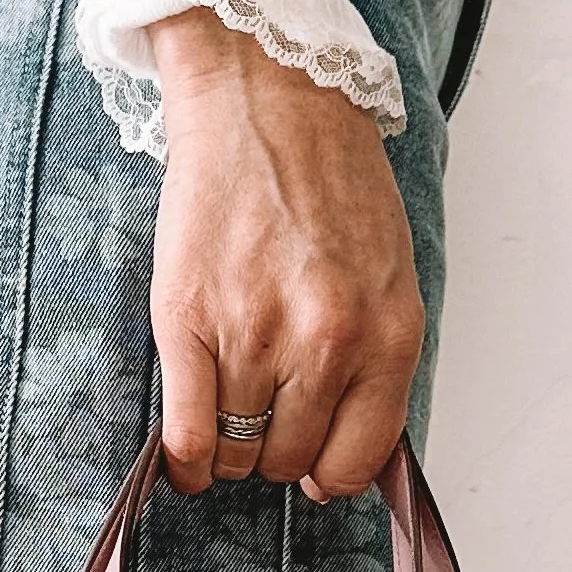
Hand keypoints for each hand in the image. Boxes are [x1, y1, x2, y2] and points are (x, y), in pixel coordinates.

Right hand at [148, 5, 424, 501]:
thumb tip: (343, 449)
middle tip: (262, 417)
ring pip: (239, 450)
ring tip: (225, 413)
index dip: (329, 474)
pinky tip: (185, 461)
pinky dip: (185, 462)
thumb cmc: (329, 178)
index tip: (312, 469)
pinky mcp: (190, 319)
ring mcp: (256, 332)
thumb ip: (374, 359)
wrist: (266, 97)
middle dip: (275, 450)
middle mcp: (327, 342)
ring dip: (230, 448)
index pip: (358, 457)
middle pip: (291, 457)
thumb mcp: (386, 272)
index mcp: (386, 333)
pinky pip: (188, 433)